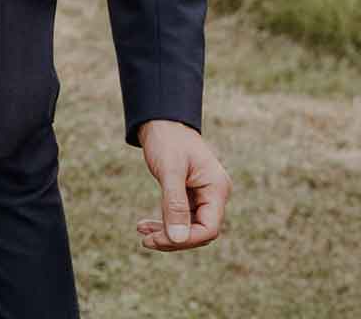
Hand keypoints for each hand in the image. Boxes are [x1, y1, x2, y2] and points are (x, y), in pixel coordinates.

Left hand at [136, 119, 230, 250]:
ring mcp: (205, 195)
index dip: (185, 239)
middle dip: (173, 239)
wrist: (162, 120)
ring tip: (142, 234)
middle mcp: (215, 194)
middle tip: (146, 240)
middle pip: (200, 231)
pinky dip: (164, 222)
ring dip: (166, 233)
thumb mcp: (169, 170)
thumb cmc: (167, 140)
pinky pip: (181, 216)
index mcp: (217, 188)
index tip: (157, 240)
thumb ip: (174, 204)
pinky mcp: (192, 194)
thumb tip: (178, 239)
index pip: (209, 228)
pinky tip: (145, 225)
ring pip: (189, 226)